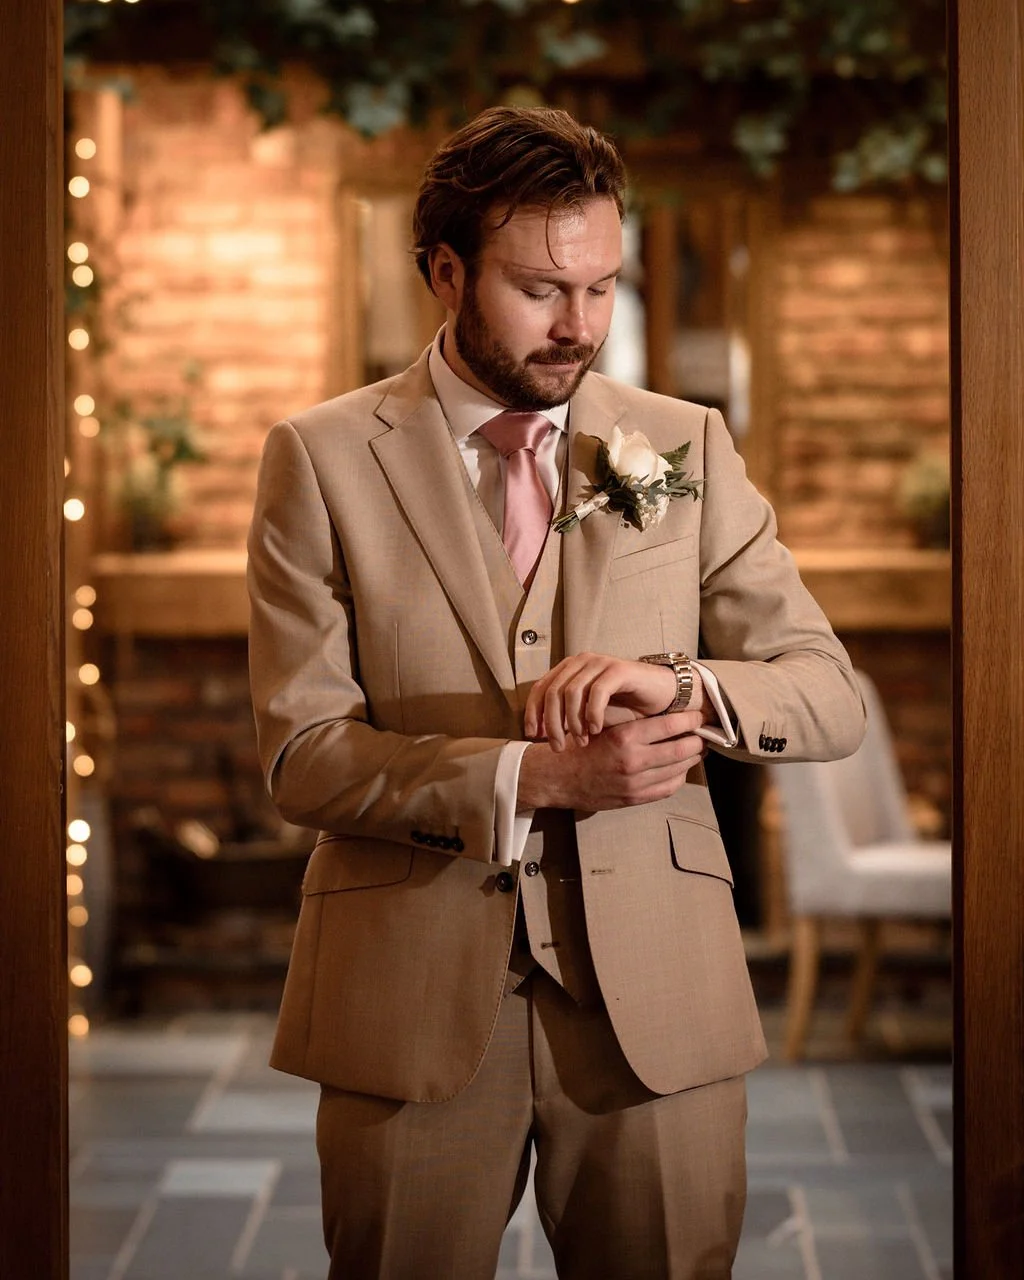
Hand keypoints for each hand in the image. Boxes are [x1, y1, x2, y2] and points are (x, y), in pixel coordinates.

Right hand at [517, 710, 706, 811]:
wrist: (555, 777)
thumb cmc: (577, 746)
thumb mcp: (602, 725)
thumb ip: (631, 723)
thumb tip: (667, 716)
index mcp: (624, 737)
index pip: (670, 725)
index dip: (690, 720)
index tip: (699, 715)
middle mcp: (633, 761)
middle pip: (681, 749)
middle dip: (698, 740)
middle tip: (706, 733)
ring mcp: (635, 784)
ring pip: (678, 770)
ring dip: (692, 758)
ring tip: (698, 749)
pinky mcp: (634, 799)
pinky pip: (668, 788)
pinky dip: (679, 777)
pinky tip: (681, 768)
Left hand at [524, 652, 705, 749]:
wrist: (661, 697)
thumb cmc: (625, 708)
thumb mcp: (589, 715)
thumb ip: (567, 718)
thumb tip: (540, 735)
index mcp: (569, 669)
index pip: (539, 688)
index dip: (533, 713)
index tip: (533, 737)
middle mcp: (581, 661)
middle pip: (553, 692)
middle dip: (552, 723)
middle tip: (558, 747)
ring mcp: (600, 663)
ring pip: (572, 692)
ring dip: (573, 721)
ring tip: (580, 742)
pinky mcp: (618, 670)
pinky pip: (597, 692)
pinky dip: (593, 714)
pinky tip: (595, 731)